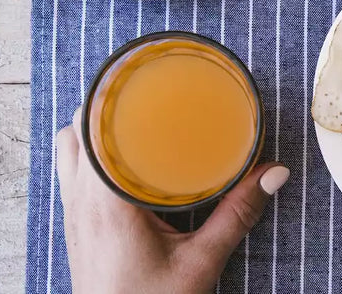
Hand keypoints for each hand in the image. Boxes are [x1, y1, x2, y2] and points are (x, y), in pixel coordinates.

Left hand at [57, 108, 289, 293]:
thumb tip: (274, 173)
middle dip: (104, 108)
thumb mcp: (202, 261)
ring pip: (67, 152)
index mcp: (105, 203)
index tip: (136, 79)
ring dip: (93, 133)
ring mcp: (72, 216)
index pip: (90, 130)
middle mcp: (80, 203)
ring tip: (133, 125)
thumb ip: (237, 214)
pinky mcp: (76, 229)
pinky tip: (124, 163)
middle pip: (74, 131)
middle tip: (145, 99)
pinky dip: (90, 157)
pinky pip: (72, 176)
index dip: (107, 98)